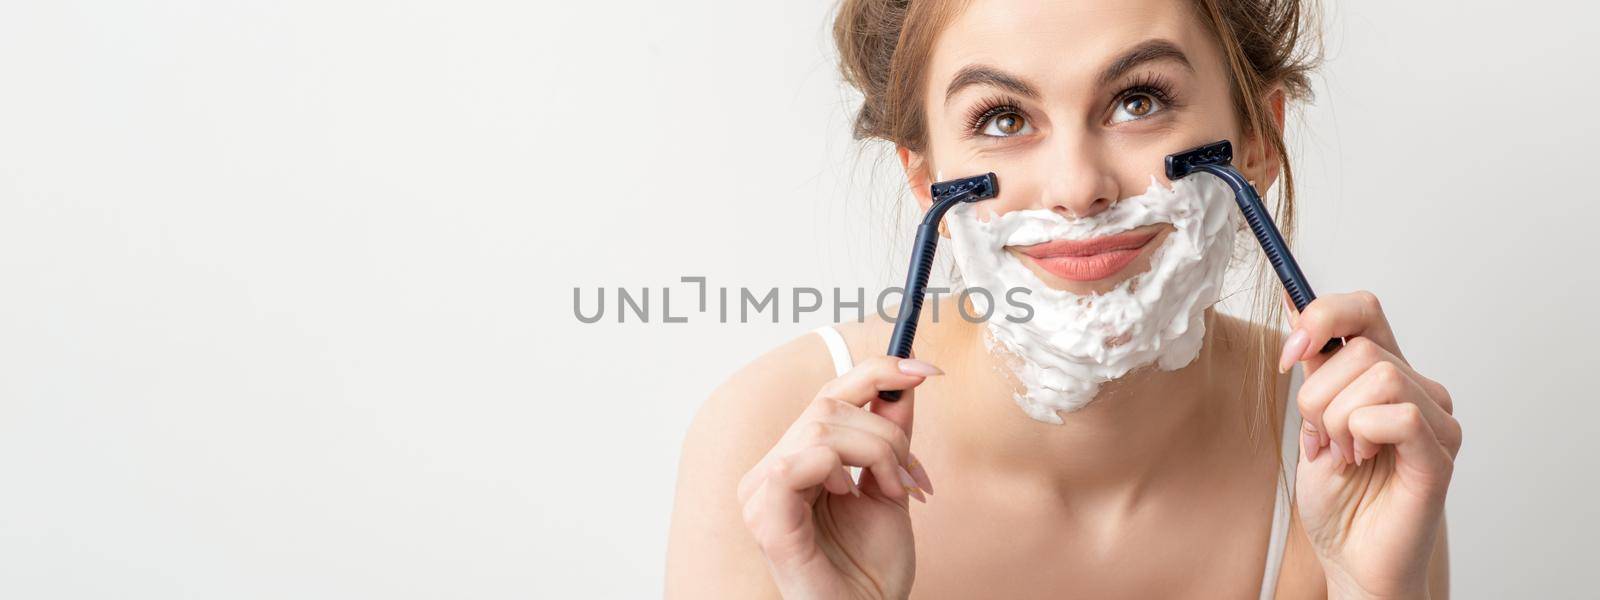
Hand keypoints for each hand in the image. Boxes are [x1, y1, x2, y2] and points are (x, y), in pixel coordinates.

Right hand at [737, 355, 938, 599]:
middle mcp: (772, 470)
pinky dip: (835, 468)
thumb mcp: (889, 486)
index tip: (927, 369)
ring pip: (821, 430)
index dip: (876, 372)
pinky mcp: (766, 519)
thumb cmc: (870, 567)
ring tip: (892, 492)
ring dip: (874, 454)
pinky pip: (792, 465)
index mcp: (796, 460)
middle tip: (911, 475)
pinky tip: (852, 495)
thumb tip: (904, 381)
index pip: (828, 396)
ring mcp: (762, 494)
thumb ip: (890, 436)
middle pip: (828, 406)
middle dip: (886, 432)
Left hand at [1283, 291, 1461, 598]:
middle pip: (1361, 348)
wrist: (1350, 558)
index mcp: (1385, 374)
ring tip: (1342, 453)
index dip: (1321, 316)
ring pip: (1379, 376)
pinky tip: (1361, 460)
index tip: (1289, 352)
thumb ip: (1312, 366)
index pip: (1363, 309)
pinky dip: (1362, 434)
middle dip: (1317, 395)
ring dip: (1338, 419)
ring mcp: (1435, 421)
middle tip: (1318, 437)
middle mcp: (1418, 389)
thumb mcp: (1310, 419)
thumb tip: (1292, 302)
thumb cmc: (1338, 497)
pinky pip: (1398, 415)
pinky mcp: (1438, 454)